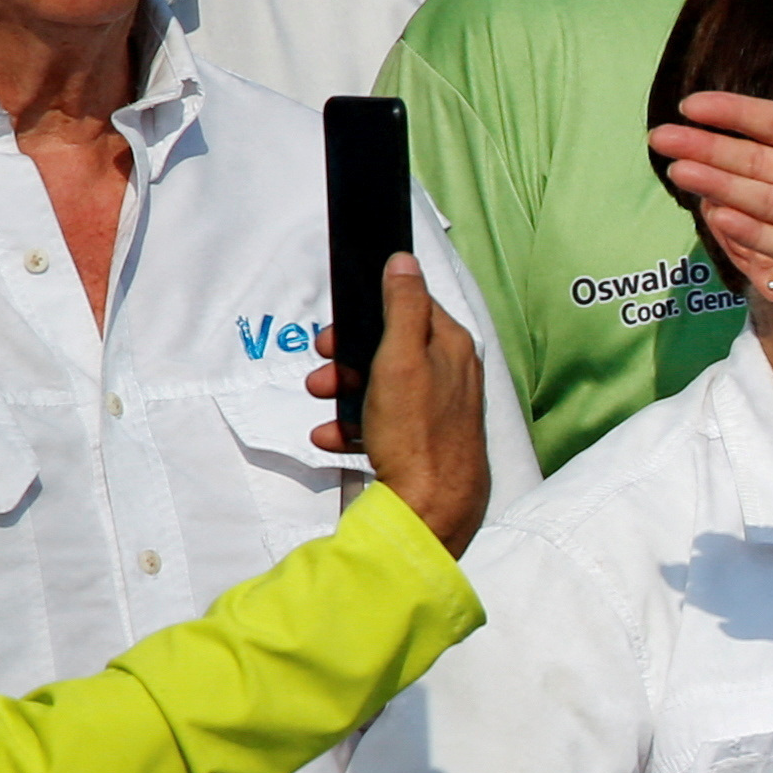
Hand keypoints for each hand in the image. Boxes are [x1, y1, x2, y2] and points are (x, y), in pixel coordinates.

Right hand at [309, 256, 494, 554]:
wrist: (430, 510)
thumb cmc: (417, 434)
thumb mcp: (402, 359)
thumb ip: (403, 308)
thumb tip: (404, 262)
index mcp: (452, 349)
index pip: (412, 309)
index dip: (369, 314)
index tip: (336, 332)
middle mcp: (451, 377)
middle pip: (389, 350)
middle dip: (346, 359)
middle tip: (321, 371)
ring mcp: (437, 412)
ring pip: (379, 388)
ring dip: (342, 393)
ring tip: (322, 403)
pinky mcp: (421, 443)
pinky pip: (379, 425)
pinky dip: (350, 428)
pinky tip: (333, 438)